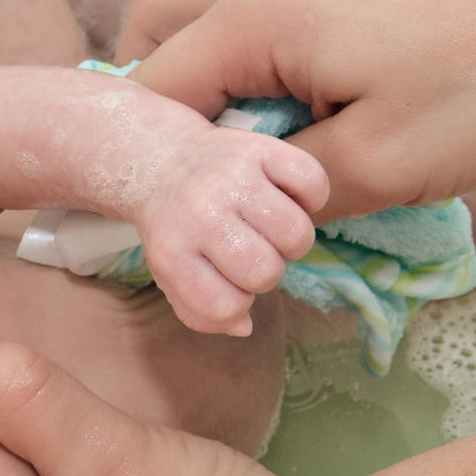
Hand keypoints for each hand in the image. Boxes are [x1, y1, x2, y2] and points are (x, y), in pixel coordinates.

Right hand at [115, 0, 475, 219]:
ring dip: (213, 71)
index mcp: (253, 17)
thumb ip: (287, 193)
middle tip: (205, 170)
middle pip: (157, 30)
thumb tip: (249, 204)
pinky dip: (260, 43)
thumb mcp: (380, 167)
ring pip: (210, 5)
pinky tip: (318, 90)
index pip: (150, 94)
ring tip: (266, 136)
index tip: (184, 209)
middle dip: (161, 105)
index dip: (156, 163)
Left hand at [129, 128, 321, 335]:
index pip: (224, 305)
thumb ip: (200, 310)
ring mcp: (231, 179)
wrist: (161, 159)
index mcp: (172, 252)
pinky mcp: (259, 148)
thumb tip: (243, 326)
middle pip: (265, 272)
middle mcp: (200, 215)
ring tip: (272, 230)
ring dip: (293, 241)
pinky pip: (313, 184)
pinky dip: (311, 197)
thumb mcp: (170, 271)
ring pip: (296, 234)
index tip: (230, 282)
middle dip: (268, 273)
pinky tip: (288, 198)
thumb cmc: (175, 226)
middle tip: (254, 253)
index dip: (238, 302)